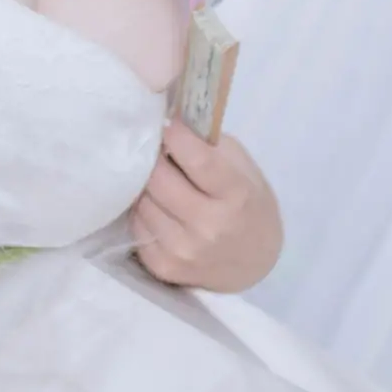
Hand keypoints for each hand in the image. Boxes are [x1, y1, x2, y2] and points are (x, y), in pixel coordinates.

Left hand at [131, 122, 282, 293]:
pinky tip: (158, 208)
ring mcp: (185, 249)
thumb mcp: (243, 171)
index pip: (197, 159)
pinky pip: (136, 226)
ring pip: (142, 201)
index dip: (176, 136)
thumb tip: (169, 124)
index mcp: (236, 195)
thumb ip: (210, 148)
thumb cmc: (248, 205)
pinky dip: (142, 212)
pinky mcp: (164, 267)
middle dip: (154, 159)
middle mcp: (210, 225)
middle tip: (157, 152)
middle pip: (158, 179)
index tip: (167, 124)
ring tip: (159, 181)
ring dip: (145, 186)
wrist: (254, 264)